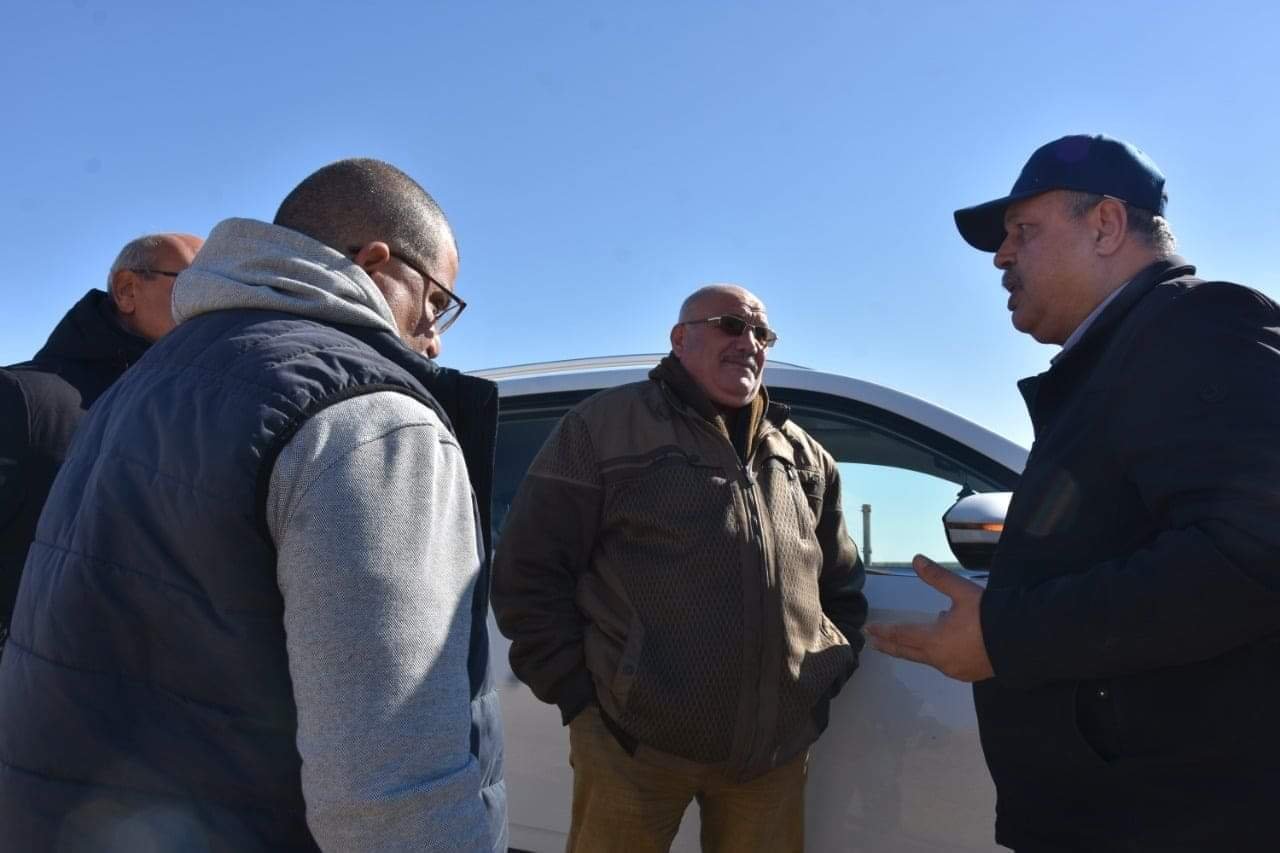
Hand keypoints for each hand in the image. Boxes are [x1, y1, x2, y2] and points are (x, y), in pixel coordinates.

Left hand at [864, 554, 994, 682]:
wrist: (1024, 643)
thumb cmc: (990, 616)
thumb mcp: (963, 592)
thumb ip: (938, 578)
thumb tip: (916, 559)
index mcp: (934, 640)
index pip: (901, 635)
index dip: (884, 631)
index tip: (870, 630)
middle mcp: (939, 659)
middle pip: (908, 652)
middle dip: (891, 646)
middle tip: (875, 643)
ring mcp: (954, 670)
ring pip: (928, 659)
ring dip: (917, 649)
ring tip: (911, 639)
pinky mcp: (968, 675)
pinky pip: (945, 663)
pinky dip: (937, 653)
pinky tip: (944, 644)